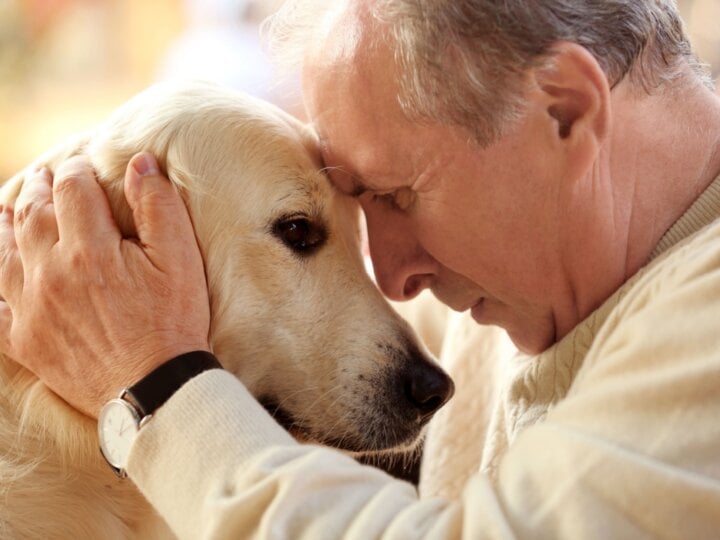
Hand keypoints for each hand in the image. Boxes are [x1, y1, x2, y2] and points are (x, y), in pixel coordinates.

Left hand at [0, 153, 210, 416]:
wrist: (154, 389)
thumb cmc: (174, 323)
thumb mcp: (181, 260)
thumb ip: (158, 207)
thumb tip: (140, 163)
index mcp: (90, 249)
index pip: (73, 189)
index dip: (77, 170)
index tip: (83, 166)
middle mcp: (51, 273)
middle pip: (33, 214)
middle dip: (39, 189)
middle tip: (43, 177)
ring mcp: (31, 308)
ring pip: (4, 252)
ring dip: (6, 225)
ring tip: (8, 210)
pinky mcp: (24, 340)